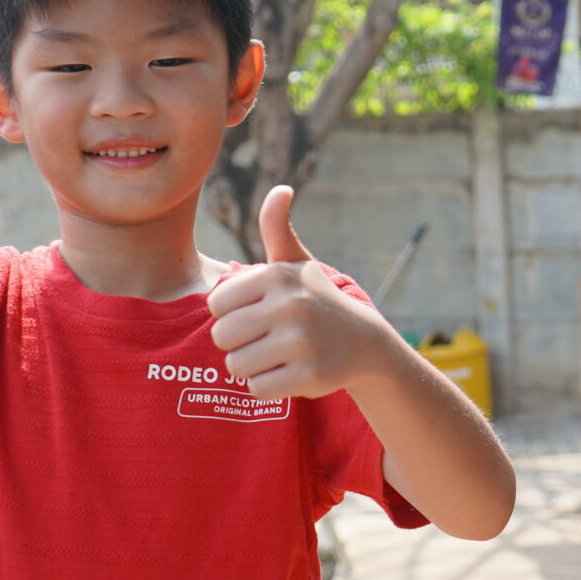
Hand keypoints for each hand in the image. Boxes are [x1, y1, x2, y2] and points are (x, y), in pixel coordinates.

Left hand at [207, 186, 383, 399]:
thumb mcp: (297, 263)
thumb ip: (277, 228)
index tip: (255, 313)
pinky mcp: (309, 376)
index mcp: (277, 275)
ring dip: (251, 367)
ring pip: (236, 366)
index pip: (216, 305)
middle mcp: (290, 305)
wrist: (365, 342)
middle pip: (222, 337)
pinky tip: (287, 372)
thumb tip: (281, 190)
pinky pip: (257, 389)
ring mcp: (301, 342)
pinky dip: (267, 386)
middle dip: (238, 343)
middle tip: (264, 339)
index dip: (231, 314)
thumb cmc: (317, 300)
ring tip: (275, 356)